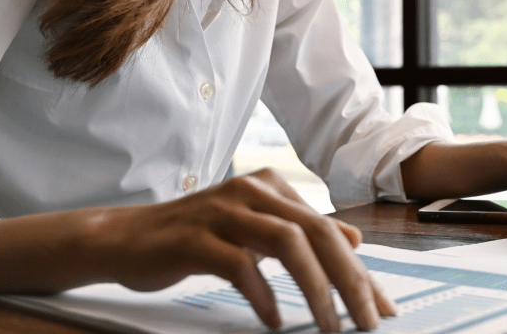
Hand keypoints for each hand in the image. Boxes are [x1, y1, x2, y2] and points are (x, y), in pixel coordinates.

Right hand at [79, 168, 396, 331]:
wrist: (124, 238)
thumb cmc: (196, 237)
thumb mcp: (255, 230)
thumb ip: (301, 231)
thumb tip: (354, 239)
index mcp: (271, 187)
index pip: (328, 230)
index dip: (360, 271)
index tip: (381, 307)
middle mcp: (251, 190)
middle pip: (316, 232)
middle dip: (349, 280)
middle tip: (366, 322)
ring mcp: (222, 210)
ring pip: (286, 243)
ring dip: (314, 288)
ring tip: (328, 326)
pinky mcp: (194, 236)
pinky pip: (239, 265)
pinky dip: (262, 296)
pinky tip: (272, 321)